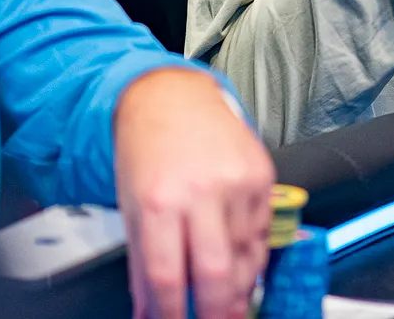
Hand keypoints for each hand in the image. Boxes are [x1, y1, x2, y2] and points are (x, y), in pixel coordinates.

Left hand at [115, 69, 275, 318]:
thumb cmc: (147, 149)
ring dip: (238, 287)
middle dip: (215, 313)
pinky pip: (263, 231)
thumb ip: (141, 262)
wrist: (171, 96)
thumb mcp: (130, 206)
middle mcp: (200, 190)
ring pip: (246, 256)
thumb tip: (149, 308)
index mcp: (158, 200)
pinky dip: (253, 255)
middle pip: (215, 273)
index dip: (171, 314)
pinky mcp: (262, 174)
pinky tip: (242, 264)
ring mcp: (236, 181)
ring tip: (229, 302)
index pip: (168, 276)